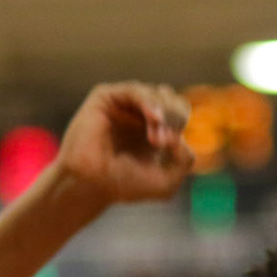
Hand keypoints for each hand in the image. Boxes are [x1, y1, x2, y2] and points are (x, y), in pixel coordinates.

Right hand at [56, 82, 194, 205]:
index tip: (170, 146)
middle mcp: (139, 112)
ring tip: (156, 139)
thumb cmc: (124, 185)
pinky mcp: (106, 97)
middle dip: (174, 119)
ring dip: (163, 114)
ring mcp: (123, 103)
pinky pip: (135, 91)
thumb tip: (182, 137)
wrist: (91, 186)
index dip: (180, 125)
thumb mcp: (166, 182)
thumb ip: (185, 161)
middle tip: (161, 143)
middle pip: (171, 100)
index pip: (179, 113)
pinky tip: (155, 118)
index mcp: (156, 128)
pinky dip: (149, 102)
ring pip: (157, 94)